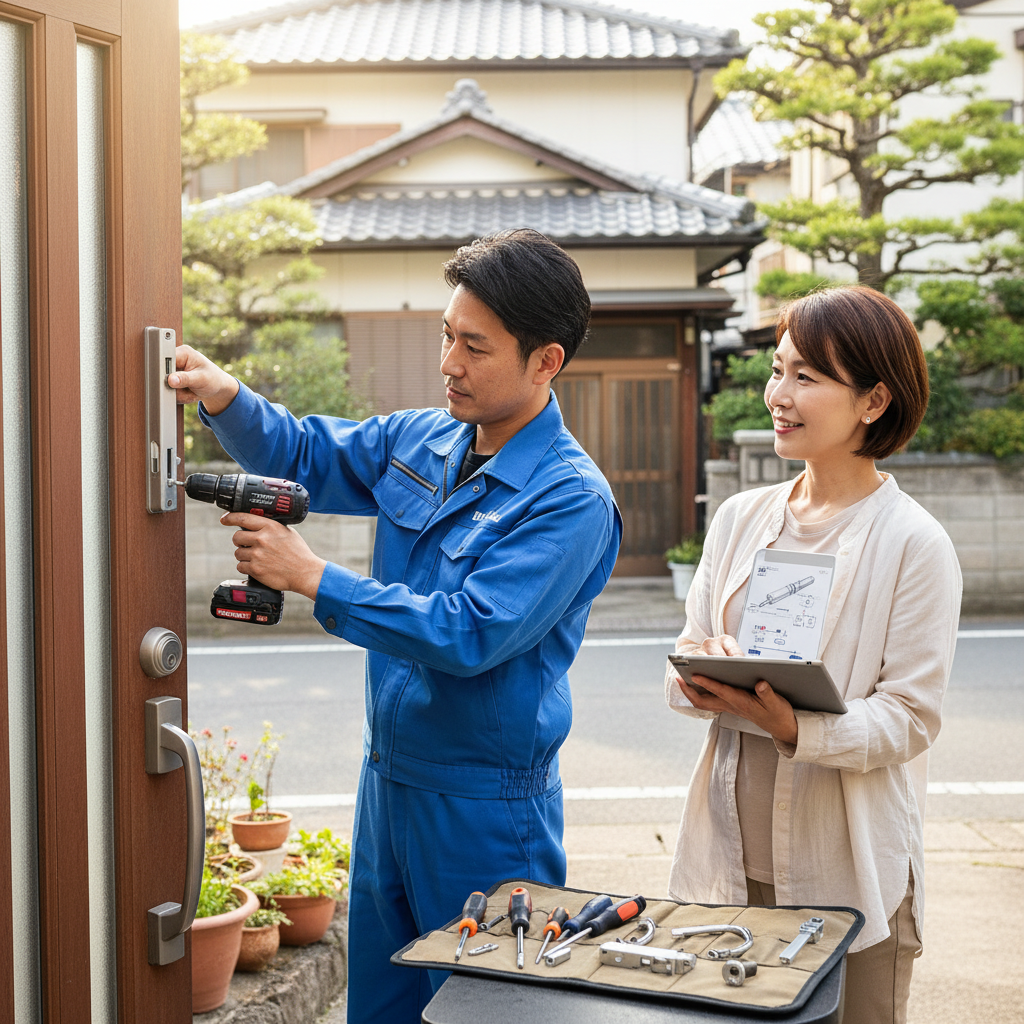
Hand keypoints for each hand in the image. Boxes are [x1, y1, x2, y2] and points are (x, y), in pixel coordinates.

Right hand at [168, 344, 238, 414]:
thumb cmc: (213, 379)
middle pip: (162, 375)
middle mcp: (175, 360)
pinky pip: (169, 392)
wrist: (217, 388)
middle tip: (189, 388)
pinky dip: (179, 396)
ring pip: (165, 386)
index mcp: (183, 353)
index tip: (170, 382)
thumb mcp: (201, 379)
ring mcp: (172, 371)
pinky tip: (188, 392)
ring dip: (179, 393)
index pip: (164, 360)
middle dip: (175, 387)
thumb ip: (185, 379)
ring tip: (191, 390)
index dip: (164, 371)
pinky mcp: (172, 381)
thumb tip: (171, 380)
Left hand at [223, 512, 326, 600]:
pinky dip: (247, 567)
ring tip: (258, 558)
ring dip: (244, 556)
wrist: (305, 573)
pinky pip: (240, 566)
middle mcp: (262, 539)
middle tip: (248, 545)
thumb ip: (271, 527)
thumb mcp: (287, 533)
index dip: (230, 517)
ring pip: (238, 553)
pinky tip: (258, 567)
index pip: (243, 518)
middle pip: (236, 537)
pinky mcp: (255, 569)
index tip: (224, 518)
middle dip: (240, 541)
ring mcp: (257, 555)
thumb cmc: (299, 553)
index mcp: (270, 526)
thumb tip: (255, 525)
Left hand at [670, 634, 797, 746]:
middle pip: (704, 702)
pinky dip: (700, 693)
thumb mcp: (777, 703)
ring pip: (704, 702)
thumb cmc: (778, 714)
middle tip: (678, 679)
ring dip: (692, 692)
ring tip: (682, 679)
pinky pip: (710, 701)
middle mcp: (732, 705)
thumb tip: (760, 683)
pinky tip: (697, 683)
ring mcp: (729, 706)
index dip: (708, 683)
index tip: (695, 674)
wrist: (781, 727)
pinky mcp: (731, 705)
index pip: (721, 691)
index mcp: (742, 703)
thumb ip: (768, 693)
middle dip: (689, 691)